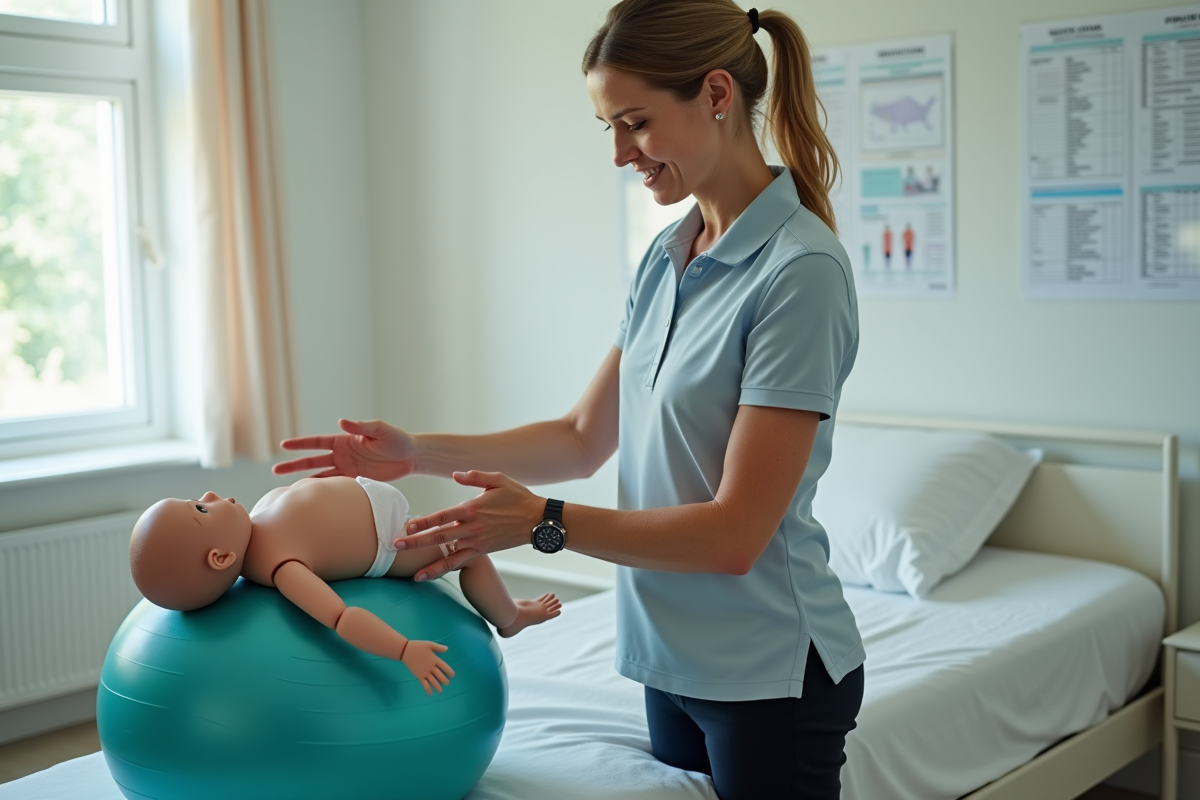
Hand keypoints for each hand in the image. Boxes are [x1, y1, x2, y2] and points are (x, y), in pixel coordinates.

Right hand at [273, 419, 417, 479]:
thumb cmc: (397, 439)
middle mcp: (342, 455)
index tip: (283, 445)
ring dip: (307, 482)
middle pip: (313, 461)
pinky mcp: (357, 481)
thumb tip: (342, 421)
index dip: (300, 444)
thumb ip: (361, 426)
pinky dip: (326, 492)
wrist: (411, 457)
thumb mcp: (380, 430)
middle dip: (294, 465)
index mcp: (344, 440)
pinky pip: (338, 487)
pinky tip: (315, 498)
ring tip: (289, 488)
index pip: (317, 442)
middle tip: (275, 470)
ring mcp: (348, 469)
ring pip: (322, 476)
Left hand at [397, 471, 543, 581]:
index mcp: (472, 508)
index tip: (407, 526)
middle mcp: (471, 527)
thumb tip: (455, 474)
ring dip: (427, 561)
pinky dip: (442, 570)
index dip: (423, 522)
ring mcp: (476, 541)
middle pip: (438, 536)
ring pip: (447, 553)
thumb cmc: (518, 497)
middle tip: (395, 545)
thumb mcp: (498, 479)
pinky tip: (426, 576)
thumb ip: (474, 476)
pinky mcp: (482, 551)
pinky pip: (459, 562)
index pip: (442, 516)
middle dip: (415, 542)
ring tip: (409, 570)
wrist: (537, 520)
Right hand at [401, 639, 453, 694]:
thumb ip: (438, 647)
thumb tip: (447, 649)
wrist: (405, 651)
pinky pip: (424, 684)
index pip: (445, 667)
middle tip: (447, 683)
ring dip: (437, 687)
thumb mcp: (429, 644)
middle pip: (440, 676)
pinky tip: (430, 693)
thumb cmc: (418, 646)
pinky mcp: (419, 676)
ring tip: (440, 691)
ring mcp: (425, 672)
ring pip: (433, 682)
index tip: (452, 675)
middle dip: (445, 681)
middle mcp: (431, 667)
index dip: (450, 672)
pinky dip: (428, 689)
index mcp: (435, 659)